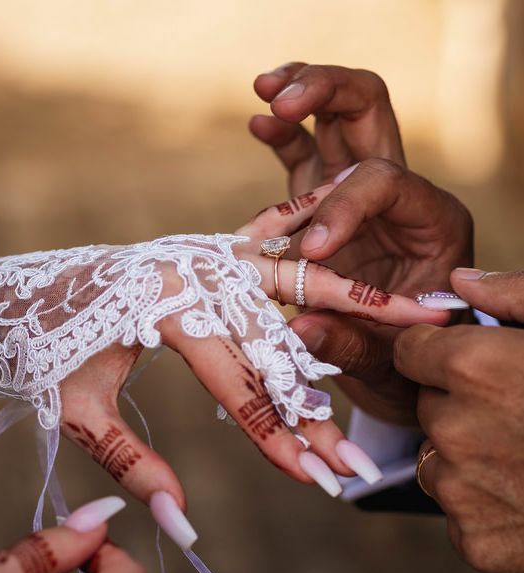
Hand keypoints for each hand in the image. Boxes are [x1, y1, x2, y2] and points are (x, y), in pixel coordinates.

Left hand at [61, 215, 444, 524]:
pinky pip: (275, 261)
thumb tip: (179, 519)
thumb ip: (130, 460)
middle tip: (355, 461)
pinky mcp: (206, 253)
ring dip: (348, 323)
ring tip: (415, 322)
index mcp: (160, 302)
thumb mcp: (76, 410)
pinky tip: (361, 274)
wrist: (18, 298)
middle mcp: (192, 268)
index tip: (311, 479)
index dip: (274, 435)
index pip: (236, 380)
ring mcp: (203, 253)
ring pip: (291, 294)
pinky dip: (319, 273)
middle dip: (316, 410)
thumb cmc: (42, 353)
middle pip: (274, 345)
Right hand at [246, 64, 472, 424]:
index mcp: (431, 223)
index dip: (343, 208)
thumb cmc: (404, 361)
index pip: (385, 180)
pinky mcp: (324, 205)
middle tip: (284, 101)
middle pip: (367, 111)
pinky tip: (257, 121)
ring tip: (265, 91)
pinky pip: (304, 154)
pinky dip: (282, 136)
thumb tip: (302, 329)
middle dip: (325, 94)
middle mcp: (396, 196)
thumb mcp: (386, 362)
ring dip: (300, 95)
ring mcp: (356, 194)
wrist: (400, 366)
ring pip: (333, 118)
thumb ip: (350, 345)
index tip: (311, 252)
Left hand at [395, 269, 523, 572]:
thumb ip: (516, 296)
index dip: (440, 354)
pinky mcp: (474, 540)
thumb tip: (461, 281)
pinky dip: (487, 508)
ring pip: (438, 459)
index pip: (411, 350)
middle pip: (429, 405)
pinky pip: (458, 511)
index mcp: (472, 367)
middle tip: (522, 415)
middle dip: (461, 405)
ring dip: (469, 458)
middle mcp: (453, 427)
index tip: (471, 363)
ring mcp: (460, 488)